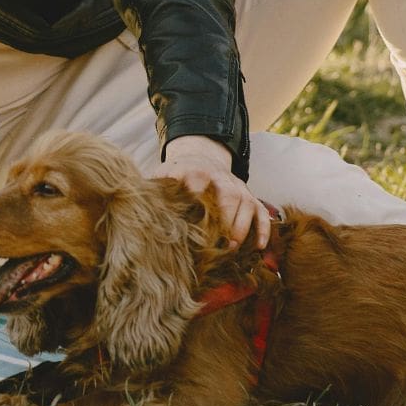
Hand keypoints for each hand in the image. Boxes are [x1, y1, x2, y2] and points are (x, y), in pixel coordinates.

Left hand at [149, 135, 266, 248]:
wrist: (199, 157)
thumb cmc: (177, 176)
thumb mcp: (162, 177)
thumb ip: (155, 191)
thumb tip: (141, 213)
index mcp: (194, 171)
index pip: (198, 186)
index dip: (197, 208)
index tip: (191, 230)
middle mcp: (219, 177)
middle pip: (228, 196)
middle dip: (224, 221)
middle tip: (216, 245)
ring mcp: (236, 186)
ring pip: (246, 204)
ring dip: (241, 227)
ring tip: (231, 248)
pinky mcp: (248, 195)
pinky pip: (261, 211)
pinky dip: (263, 228)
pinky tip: (259, 246)